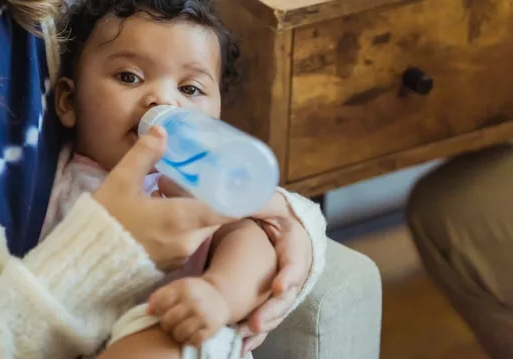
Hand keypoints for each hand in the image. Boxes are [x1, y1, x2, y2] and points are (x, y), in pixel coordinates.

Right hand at [94, 127, 233, 270]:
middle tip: (186, 179)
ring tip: (164, 192)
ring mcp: (179, 257)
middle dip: (205, 197)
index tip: (232, 180)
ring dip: (192, 212)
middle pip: (214, 217)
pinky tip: (157, 213)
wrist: (84, 263)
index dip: (237, 196)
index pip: (228, 210)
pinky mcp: (168, 267)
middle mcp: (187, 242)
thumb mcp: (121, 181)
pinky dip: (181, 227)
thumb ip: (144, 154)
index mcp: (181, 219)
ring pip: (200, 230)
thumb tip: (162, 131)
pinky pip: (186, 243)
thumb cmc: (105, 220)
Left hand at [147, 277, 229, 346]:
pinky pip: (194, 341)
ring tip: (179, 328)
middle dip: (166, 324)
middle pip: (168, 321)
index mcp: (183, 288)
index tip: (158, 311)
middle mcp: (194, 302)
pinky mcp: (211, 328)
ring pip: (179, 333)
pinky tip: (190, 333)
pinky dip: (189, 340)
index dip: (155, 310)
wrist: (220, 295)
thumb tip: (148, 311)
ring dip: (176, 334)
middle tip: (170, 322)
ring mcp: (203, 316)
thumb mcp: (178, 286)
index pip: (160, 303)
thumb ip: (161, 295)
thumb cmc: (193, 292)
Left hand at [239, 191, 312, 352]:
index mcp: (295, 242)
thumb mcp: (268, 201)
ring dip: (263, 324)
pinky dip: (257, 332)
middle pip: (288, 293)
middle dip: (273, 310)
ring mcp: (285, 285)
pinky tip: (244, 345)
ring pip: (278, 309)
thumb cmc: (272, 210)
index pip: (295, 260)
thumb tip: (241, 194)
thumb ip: (258, 200)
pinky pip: (267, 316)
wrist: (278, 221)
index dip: (289, 275)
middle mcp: (294, 268)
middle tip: (255, 323)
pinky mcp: (272, 296)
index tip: (280, 288)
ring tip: (244, 335)